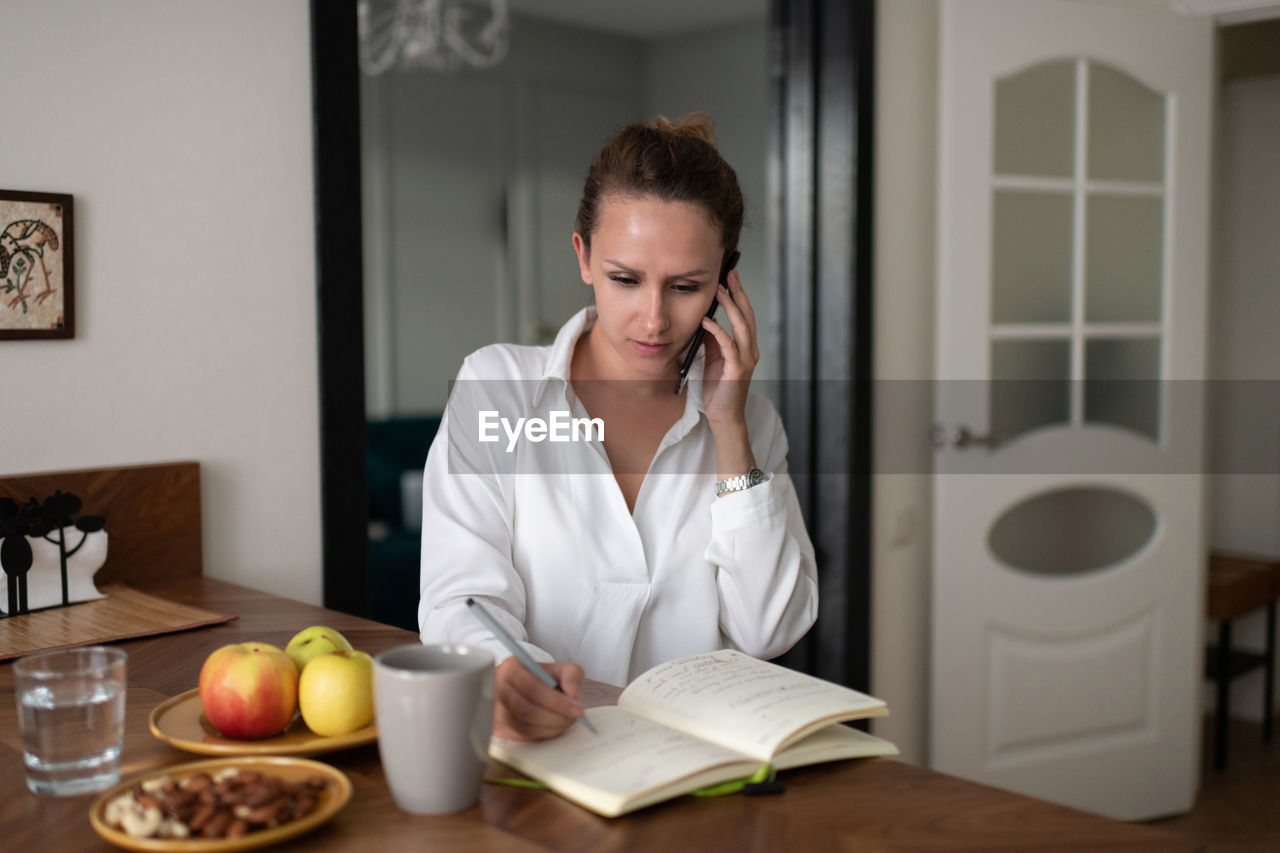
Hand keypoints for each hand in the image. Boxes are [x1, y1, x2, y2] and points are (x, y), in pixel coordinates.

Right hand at [493, 657, 585, 740]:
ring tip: (564, 723)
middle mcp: (498, 689)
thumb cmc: (542, 680)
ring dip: (549, 728)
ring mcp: (495, 711)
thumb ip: (572, 676)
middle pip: (526, 709)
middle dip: (554, 718)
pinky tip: (552, 728)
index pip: (531, 687)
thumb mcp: (559, 670)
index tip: (576, 710)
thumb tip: (573, 695)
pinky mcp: (498, 729)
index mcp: (511, 669)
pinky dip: (541, 735)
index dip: (556, 701)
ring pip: (522, 727)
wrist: (525, 690)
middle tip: (572, 719)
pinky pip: (520, 738)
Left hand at [699, 269, 758, 429]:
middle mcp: (750, 350)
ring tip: (720, 291)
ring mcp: (746, 360)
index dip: (739, 295)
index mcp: (746, 347)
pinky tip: (707, 321)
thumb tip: (706, 321)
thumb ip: (713, 341)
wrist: (723, 416)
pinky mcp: (737, 370)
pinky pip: (728, 345)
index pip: (745, 315)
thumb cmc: (718, 390)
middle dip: (738, 293)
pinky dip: (718, 331)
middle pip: (747, 315)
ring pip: (742, 326)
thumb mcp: (713, 359)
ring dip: (730, 306)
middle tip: (730, 274)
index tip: (730, 277)